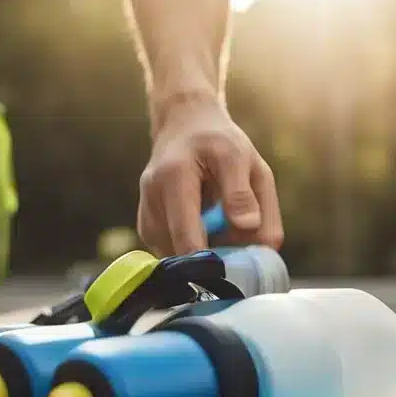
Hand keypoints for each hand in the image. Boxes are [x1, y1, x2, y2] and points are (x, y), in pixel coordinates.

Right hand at [137, 96, 282, 255]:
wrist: (185, 126)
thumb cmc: (219, 142)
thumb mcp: (242, 157)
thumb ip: (246, 193)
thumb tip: (249, 230)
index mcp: (175, 177)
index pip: (187, 237)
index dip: (212, 263)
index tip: (237, 270)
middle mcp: (152, 198)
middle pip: (180, 253)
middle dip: (211, 260)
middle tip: (237, 250)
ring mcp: (146, 214)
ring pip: (177, 256)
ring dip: (203, 252)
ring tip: (219, 224)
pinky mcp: (147, 226)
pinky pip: (173, 251)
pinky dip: (193, 247)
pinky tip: (205, 226)